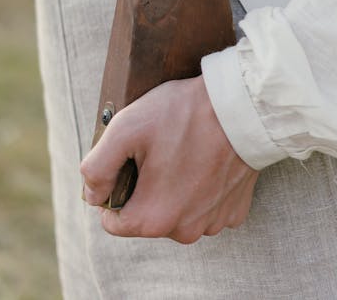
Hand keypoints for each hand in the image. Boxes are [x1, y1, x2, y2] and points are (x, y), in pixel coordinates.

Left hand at [80, 76, 259, 243]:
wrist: (243, 105)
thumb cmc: (184, 113)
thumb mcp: (126, 127)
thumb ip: (96, 167)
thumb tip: (92, 195)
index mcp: (152, 218)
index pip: (113, 220)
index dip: (114, 187)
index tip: (130, 159)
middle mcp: (184, 230)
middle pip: (147, 216)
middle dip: (146, 187)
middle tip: (160, 148)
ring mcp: (213, 222)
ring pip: (178, 211)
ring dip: (176, 188)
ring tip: (185, 150)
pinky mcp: (234, 210)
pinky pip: (207, 205)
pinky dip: (203, 187)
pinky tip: (207, 159)